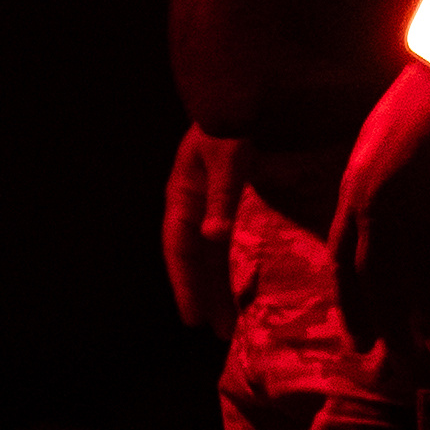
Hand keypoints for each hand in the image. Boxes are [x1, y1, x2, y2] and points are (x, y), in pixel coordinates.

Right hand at [160, 127, 246, 336]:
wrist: (250, 96)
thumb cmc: (235, 123)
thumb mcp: (228, 157)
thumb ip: (223, 196)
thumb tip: (213, 237)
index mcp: (183, 196)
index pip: (179, 249)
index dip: (185, 284)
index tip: (192, 318)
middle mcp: (194, 206)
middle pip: (195, 260)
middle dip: (204, 295)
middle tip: (216, 332)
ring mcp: (212, 206)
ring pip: (212, 256)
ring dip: (220, 286)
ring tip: (230, 322)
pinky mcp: (234, 204)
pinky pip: (229, 244)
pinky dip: (234, 267)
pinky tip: (245, 286)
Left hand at [326, 60, 429, 369]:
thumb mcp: (382, 135)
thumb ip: (373, 181)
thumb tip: (370, 215)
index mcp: (357, 183)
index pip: (342, 256)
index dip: (349, 301)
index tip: (358, 336)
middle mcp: (382, 198)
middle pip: (376, 277)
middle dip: (383, 324)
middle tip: (392, 363)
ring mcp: (425, 199)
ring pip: (421, 276)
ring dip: (427, 321)